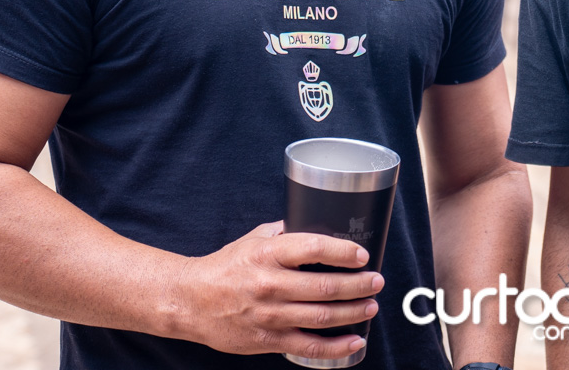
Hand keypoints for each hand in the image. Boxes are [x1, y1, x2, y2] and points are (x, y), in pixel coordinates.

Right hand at [176, 221, 382, 358]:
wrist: (191, 302)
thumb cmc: (225, 268)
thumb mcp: (253, 240)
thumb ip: (285, 233)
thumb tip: (315, 221)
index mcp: (267, 255)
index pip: (312, 248)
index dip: (342, 252)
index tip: (361, 255)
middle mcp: (270, 285)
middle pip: (324, 287)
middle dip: (358, 285)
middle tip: (376, 281)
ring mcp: (270, 316)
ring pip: (322, 317)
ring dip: (353, 312)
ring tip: (371, 305)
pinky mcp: (268, 341)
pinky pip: (309, 346)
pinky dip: (337, 346)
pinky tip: (355, 340)